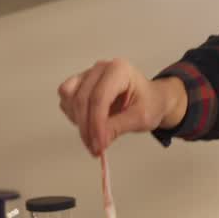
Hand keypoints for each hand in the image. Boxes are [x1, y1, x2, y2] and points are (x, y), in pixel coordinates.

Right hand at [57, 59, 186, 156]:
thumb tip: (99, 141)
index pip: (99, 98)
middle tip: (95, 148)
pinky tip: (90, 123)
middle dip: (86, 128)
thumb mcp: (141, 117)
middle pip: (81, 99)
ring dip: (79, 121)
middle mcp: (101, 69)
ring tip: (95, 134)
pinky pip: (67, 101)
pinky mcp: (80, 84)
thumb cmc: (149, 103)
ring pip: (69, 98)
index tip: (98, 145)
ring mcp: (88, 75)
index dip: (96, 124)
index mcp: (119, 70)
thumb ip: (119, 127)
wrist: (151, 99)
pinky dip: (75, 116)